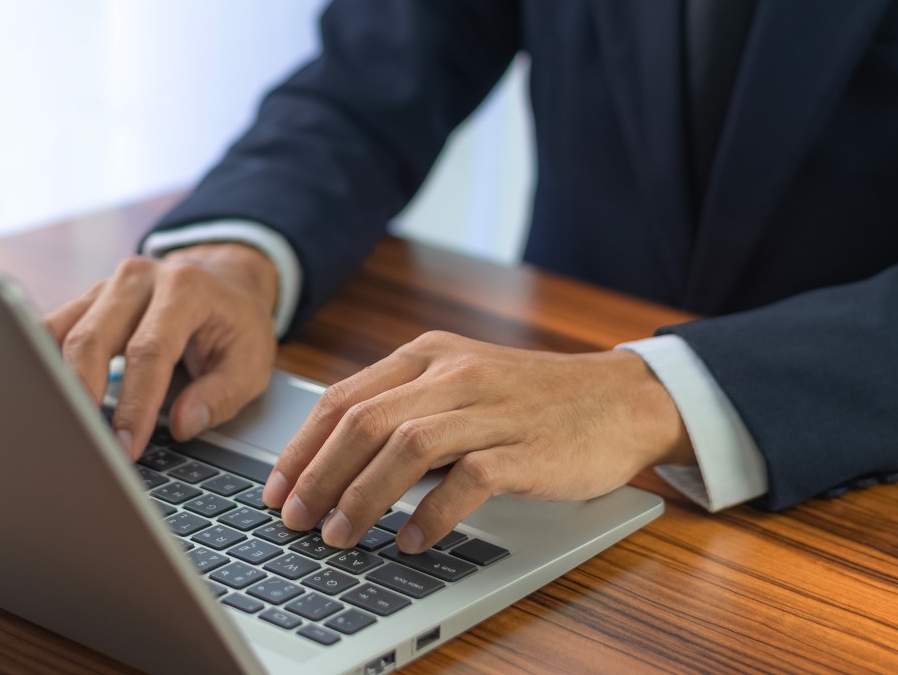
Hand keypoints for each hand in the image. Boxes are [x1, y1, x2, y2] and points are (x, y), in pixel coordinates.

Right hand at [44, 244, 278, 460]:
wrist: (224, 280)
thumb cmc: (237, 325)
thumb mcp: (251, 362)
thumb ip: (221, 395)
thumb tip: (182, 425)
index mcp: (185, 288)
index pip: (148, 351)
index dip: (135, 405)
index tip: (126, 448)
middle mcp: (139, 278)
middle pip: (92, 340)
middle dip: (84, 399)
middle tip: (86, 448)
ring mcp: (105, 285)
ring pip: (60, 334)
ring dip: (55, 385)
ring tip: (60, 431)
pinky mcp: (85, 300)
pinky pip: (49, 331)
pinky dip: (43, 366)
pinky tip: (44, 401)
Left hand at [262, 331, 689, 552]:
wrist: (621, 399)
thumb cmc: (533, 400)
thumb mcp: (461, 384)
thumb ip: (405, 409)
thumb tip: (332, 462)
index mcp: (429, 356)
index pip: (344, 398)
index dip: (302, 447)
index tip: (276, 489)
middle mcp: (455, 374)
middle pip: (364, 422)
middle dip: (319, 477)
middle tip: (296, 520)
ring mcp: (492, 408)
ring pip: (405, 446)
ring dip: (362, 497)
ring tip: (340, 535)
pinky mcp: (525, 446)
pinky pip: (465, 479)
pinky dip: (429, 514)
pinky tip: (410, 541)